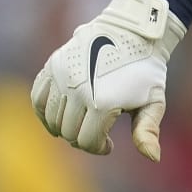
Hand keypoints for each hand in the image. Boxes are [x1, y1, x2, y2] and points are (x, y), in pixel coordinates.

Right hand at [30, 0, 185, 159]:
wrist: (131, 33)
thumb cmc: (146, 71)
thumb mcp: (154, 102)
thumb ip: (148, 131)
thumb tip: (154, 158)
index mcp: (104, 103)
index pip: (86, 141)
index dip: (98, 148)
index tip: (109, 145)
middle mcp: (79, 90)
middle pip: (68, 132)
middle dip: (83, 138)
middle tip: (97, 133)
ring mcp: (62, 77)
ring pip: (51, 118)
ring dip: (65, 126)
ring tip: (82, 122)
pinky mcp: (52, 66)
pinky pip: (37, 98)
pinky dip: (45, 111)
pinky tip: (61, 114)